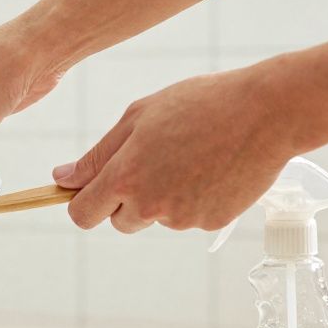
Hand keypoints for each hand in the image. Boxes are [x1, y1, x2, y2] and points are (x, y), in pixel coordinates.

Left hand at [53, 66, 297, 232]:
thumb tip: (62, 180)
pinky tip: (212, 167)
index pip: (82, 214)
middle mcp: (151, 205)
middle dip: (126, 199)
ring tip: (190, 156)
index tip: (91, 189)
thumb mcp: (138, 117)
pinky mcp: (211, 223)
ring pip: (157, 217)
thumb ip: (97, 155)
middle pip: (119, 221)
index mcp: (126, 178)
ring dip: (163, 196)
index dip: (83, 202)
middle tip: (152, 161)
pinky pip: (189, 217)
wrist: (266, 113)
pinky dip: (194, 199)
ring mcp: (183, 218)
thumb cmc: (199, 104)